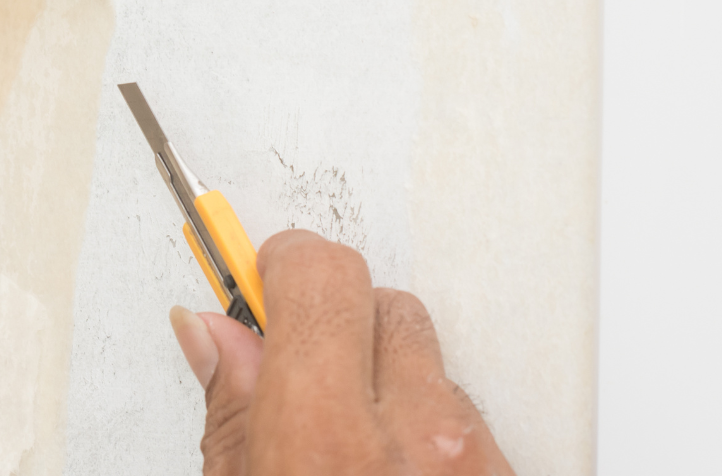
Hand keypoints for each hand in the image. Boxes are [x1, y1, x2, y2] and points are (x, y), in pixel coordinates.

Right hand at [170, 231, 513, 475]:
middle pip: (381, 302)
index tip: (261, 272)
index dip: (282, 267)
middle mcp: (416, 436)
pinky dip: (431, 428)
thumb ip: (231, 413)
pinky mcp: (508, 474)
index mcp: (328, 437)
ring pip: (429, 361)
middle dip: (336, 323)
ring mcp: (472, 458)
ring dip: (388, 382)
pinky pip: (468, 417)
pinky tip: (396, 468)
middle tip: (297, 371)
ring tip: (351, 444)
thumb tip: (213, 336)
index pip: (318, 275)